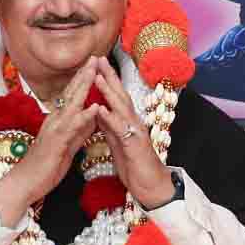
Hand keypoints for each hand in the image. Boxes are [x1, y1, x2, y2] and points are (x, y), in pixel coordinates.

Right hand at [0, 59, 100, 225]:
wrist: (25, 183)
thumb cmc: (45, 167)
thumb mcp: (67, 145)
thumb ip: (79, 131)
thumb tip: (92, 118)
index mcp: (57, 121)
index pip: (71, 96)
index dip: (82, 79)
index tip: (93, 64)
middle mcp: (54, 121)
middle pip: (70, 93)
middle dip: (83, 74)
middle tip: (94, 56)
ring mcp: (54, 130)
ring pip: (71, 104)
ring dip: (83, 86)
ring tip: (95, 70)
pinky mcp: (56, 143)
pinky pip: (72, 127)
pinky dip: (83, 116)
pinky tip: (94, 107)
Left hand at [91, 57, 174, 207]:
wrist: (150, 186)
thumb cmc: (134, 165)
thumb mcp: (117, 141)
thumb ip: (109, 125)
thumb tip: (98, 110)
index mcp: (127, 121)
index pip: (115, 96)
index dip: (106, 79)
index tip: (94, 64)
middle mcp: (133, 122)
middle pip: (120, 95)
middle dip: (109, 76)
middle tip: (98, 59)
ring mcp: (136, 132)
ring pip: (122, 107)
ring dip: (109, 91)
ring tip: (98, 76)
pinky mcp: (135, 145)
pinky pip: (121, 129)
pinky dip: (110, 118)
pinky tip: (100, 109)